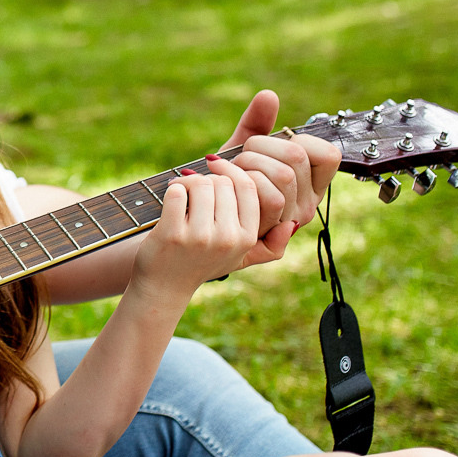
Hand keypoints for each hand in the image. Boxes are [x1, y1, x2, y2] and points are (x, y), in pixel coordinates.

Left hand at [131, 156, 261, 305]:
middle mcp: (227, 238)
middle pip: (223, 182)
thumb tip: (292, 223)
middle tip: (194, 185)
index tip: (217, 170)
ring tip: (181, 190)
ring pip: (200, 184)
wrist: (164, 286)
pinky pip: (176, 192)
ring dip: (187, 181)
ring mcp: (200, 237)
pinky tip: (171, 199)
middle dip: (207, 178)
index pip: (248, 186)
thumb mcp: (239, 258)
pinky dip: (172, 189)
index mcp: (246, 237)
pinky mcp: (172, 234)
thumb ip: (269, 245)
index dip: (232, 172)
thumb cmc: (202, 265)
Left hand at [221, 90, 339, 263]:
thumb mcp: (240, 153)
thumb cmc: (223, 186)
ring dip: (246, 163)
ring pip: (282, 177)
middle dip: (260, 147)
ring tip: (227, 169)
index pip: (329, 155)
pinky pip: (259, 196)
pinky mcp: (260, 235)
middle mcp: (304, 208)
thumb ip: (255, 124)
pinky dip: (231, 177)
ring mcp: (284, 225)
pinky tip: (214, 179)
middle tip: (239, 157)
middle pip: (296, 159)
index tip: (270, 146)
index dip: (298, 140)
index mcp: (310, 187)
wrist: (191, 226)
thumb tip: (268, 95)